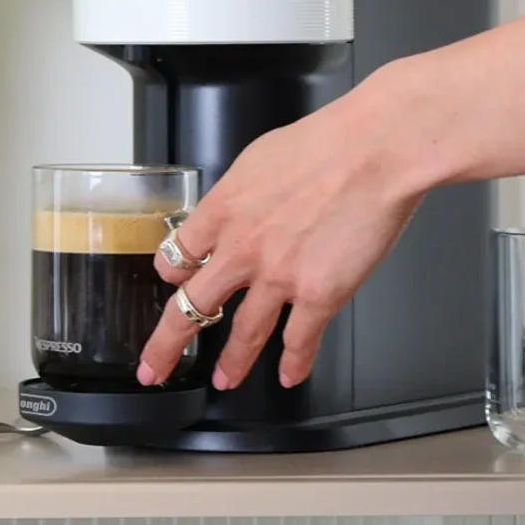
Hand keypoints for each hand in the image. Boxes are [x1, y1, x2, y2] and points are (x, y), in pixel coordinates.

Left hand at [137, 64, 428, 390]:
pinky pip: (300, 340)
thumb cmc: (322, 144)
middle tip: (153, 366)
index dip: (172, 275)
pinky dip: (295, 363)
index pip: (176, 256)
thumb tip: (237, 208)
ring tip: (224, 380)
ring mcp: (277, 277)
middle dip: (167, 344)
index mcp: (220, 211)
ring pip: (243, 333)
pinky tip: (290, 375)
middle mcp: (240, 249)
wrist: (371, 152)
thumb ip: (239, 195)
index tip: (172, 283)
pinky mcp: (319, 294)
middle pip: (189, 307)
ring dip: (232, 362)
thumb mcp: (255, 160)